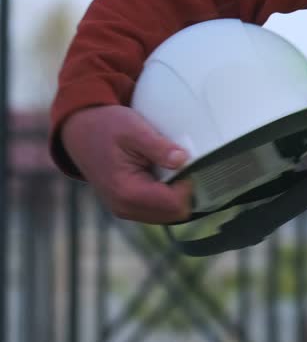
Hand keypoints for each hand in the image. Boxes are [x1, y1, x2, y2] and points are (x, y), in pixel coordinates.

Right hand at [61, 105, 192, 223]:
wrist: (80, 131)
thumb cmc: (107, 127)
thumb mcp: (134, 130)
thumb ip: (158, 147)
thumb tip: (182, 160)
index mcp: (128, 192)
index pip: (175, 204)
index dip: (190, 185)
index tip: (192, 164)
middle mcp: (125, 207)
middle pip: (175, 214)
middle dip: (187, 193)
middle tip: (188, 166)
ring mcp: (126, 209)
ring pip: (168, 214)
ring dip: (177, 195)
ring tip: (175, 168)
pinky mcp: (128, 206)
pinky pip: (158, 209)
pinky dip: (168, 196)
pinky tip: (167, 175)